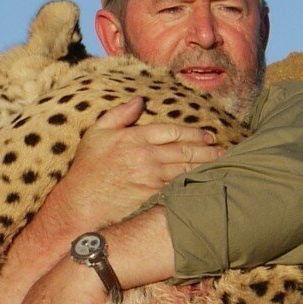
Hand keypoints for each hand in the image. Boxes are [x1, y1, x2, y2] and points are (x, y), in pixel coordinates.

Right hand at [35, 99, 227, 239]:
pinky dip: (195, 182)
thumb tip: (139, 100)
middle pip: (184, 149)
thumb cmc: (87, 168)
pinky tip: (206, 181)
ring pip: (186, 167)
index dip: (192, 132)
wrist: (81, 203)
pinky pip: (180, 186)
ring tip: (220, 163)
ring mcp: (151, 177)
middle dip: (206, 148)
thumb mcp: (97, 133)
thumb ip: (119, 114)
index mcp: (135, 137)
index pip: (172, 131)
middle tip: (221, 148)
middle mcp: (146, 155)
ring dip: (206, 165)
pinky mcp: (153, 195)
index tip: (206, 135)